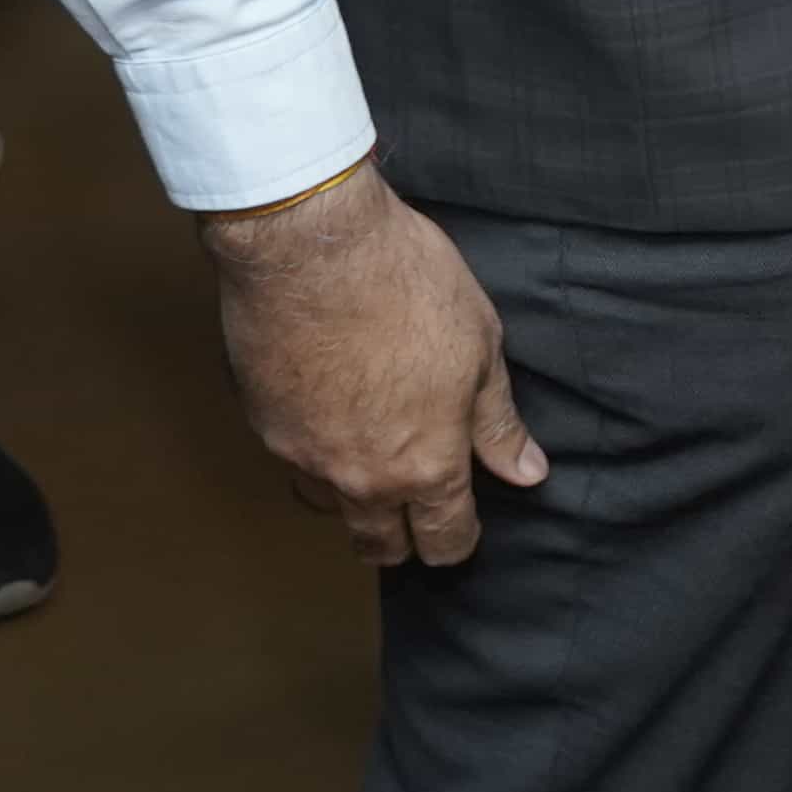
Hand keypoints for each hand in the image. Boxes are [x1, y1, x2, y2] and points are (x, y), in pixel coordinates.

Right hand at [203, 159, 545, 564]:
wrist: (309, 244)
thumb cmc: (402, 282)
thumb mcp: (479, 345)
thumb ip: (497, 421)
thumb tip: (526, 471)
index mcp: (427, 463)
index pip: (445, 539)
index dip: (458, 541)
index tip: (461, 530)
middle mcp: (364, 478)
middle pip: (382, 547)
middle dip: (404, 540)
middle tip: (415, 515)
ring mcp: (308, 457)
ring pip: (333, 511)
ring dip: (353, 502)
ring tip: (369, 470)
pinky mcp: (265, 426)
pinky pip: (295, 464)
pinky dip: (315, 457)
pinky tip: (327, 420)